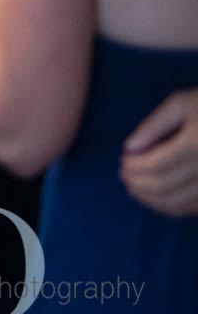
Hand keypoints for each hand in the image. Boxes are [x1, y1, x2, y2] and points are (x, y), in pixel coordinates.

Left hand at [121, 88, 197, 216]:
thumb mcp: (181, 104)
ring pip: (177, 202)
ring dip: (150, 199)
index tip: (123, 161)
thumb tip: (129, 148)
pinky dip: (171, 207)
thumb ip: (153, 125)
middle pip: (163, 186)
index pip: (155, 165)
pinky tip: (158, 198)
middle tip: (124, 176)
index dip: (133, 167)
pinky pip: (193, 209)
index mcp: (195, 145)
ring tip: (135, 189)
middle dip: (137, 183)